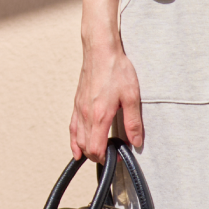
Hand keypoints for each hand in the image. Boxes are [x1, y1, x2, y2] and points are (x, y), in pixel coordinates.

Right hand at [69, 43, 143, 162]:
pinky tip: (77, 147)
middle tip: (112, 155)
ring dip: (87, 150)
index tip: (117, 156)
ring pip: (78, 139)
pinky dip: (74, 141)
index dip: (106, 158)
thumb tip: (136, 141)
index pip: (96, 149)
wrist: (101, 51)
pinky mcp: (77, 103)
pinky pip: (73, 128)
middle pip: (86, 147)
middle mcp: (86, 115)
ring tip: (98, 154)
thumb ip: (133, 122)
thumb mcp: (131, 97)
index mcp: (99, 116)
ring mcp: (79, 109)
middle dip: (98, 156)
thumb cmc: (116, 70)